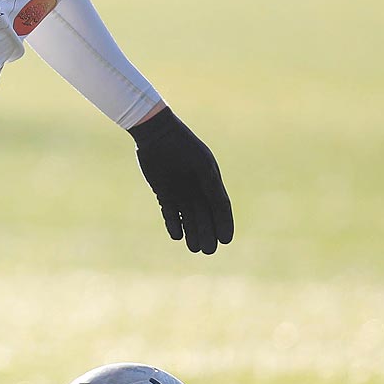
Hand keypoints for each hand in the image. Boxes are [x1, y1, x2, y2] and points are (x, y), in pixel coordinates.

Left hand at [129, 108, 233, 253]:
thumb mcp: (202, 166)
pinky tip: (176, 235)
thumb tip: (222, 208)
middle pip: (205, 217)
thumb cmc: (183, 147)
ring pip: (188, 219)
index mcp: (210, 181)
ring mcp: (180, 192)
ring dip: (192, 233)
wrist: (157, 134)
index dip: (225, 224)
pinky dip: (173, 225)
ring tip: (195, 247)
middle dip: (207, 234)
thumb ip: (211, 187)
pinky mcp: (163, 193)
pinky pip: (170, 214)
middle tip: (208, 250)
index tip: (226, 240)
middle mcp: (196, 189)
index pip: (221, 208)